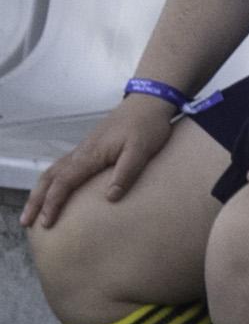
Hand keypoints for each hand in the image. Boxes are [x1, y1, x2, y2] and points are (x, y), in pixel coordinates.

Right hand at [25, 92, 181, 231]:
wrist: (148, 102)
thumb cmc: (147, 126)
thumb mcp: (142, 150)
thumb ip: (126, 172)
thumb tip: (110, 197)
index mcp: (91, 155)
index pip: (64, 182)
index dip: (53, 203)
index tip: (46, 222)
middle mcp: (81, 153)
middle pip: (50, 178)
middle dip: (36, 201)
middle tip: (25, 221)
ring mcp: (83, 150)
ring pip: (52, 172)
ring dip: (39, 191)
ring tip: (32, 211)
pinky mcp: (89, 149)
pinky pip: (61, 167)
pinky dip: (51, 181)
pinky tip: (52, 190)